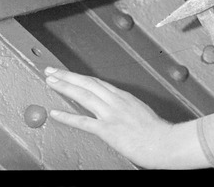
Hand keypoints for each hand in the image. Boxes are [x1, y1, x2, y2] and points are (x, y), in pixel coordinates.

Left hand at [44, 67, 202, 169]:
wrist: (163, 141)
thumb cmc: (156, 131)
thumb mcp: (140, 112)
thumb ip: (125, 109)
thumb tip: (116, 110)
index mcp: (124, 97)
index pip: (97, 82)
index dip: (80, 77)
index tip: (67, 73)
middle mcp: (116, 101)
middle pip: (87, 84)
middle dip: (67, 76)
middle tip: (51, 71)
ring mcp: (111, 114)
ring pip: (84, 95)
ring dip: (65, 87)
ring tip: (50, 82)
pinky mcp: (107, 129)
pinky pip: (83, 122)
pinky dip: (68, 117)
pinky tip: (56, 113)